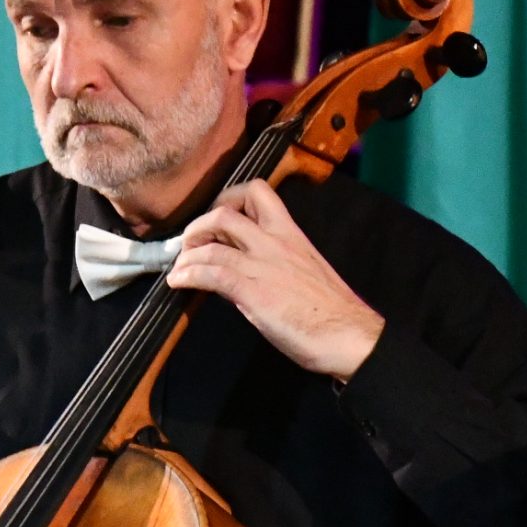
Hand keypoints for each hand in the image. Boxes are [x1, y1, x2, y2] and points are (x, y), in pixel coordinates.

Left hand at [168, 181, 385, 381]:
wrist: (347, 334)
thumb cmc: (330, 310)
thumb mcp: (302, 272)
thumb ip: (273, 262)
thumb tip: (241, 268)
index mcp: (291, 233)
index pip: (259, 193)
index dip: (230, 197)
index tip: (218, 215)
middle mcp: (274, 242)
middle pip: (225, 212)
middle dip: (199, 225)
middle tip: (191, 244)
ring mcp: (261, 265)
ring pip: (211, 244)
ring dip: (186, 255)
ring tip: (179, 268)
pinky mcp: (252, 290)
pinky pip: (210, 273)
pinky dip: (188, 274)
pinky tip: (179, 283)